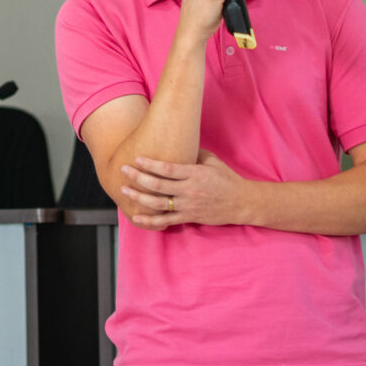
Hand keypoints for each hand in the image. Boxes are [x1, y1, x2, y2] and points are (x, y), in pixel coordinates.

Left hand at [119, 150, 251, 229]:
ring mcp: (188, 206)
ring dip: (139, 198)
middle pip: (158, 185)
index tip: (136, 158)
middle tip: (123, 170)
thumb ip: (193, 154)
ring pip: (158, 204)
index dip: (150, 164)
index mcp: (194, 173)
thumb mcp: (212, 161)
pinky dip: (150, 220)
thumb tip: (175, 144)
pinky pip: (166, 221)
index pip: (168, 168)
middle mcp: (189, 190)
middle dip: (138, 177)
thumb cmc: (226, 178)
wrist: (242, 202)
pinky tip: (136, 217)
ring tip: (124, 191)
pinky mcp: (189, 217)